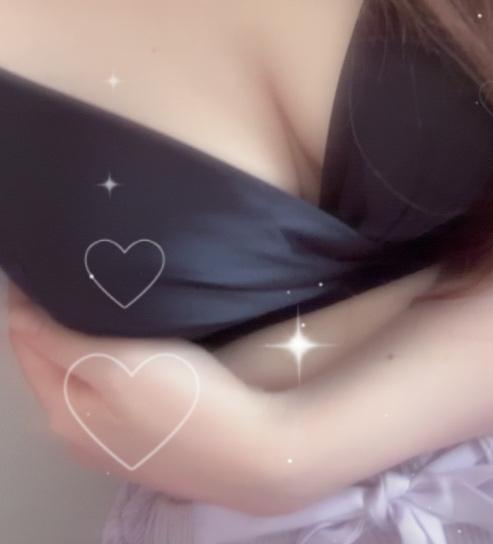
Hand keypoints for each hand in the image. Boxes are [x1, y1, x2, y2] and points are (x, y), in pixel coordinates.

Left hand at [6, 283, 287, 513]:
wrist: (252, 453)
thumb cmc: (183, 399)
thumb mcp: (114, 362)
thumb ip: (57, 340)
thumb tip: (15, 312)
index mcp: (60, 410)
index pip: (25, 340)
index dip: (29, 297)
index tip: (48, 257)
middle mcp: (75, 432)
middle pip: (49, 360)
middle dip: (53, 315)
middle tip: (75, 267)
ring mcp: (110, 441)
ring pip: (80, 375)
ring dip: (81, 337)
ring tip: (101, 293)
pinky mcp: (143, 440)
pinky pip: (107, 390)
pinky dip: (107, 361)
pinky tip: (129, 343)